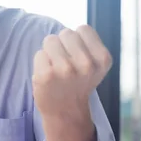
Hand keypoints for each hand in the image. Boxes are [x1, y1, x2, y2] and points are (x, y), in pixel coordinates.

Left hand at [33, 25, 111, 140]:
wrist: (65, 112)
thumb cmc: (76, 84)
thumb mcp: (94, 65)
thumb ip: (87, 46)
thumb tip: (71, 30)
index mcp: (102, 59)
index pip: (83, 29)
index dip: (76, 40)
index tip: (76, 55)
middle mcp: (86, 64)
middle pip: (65, 33)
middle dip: (62, 44)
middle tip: (64, 63)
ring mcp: (65, 69)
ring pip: (50, 40)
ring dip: (50, 52)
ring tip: (55, 68)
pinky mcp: (46, 75)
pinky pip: (39, 54)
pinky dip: (40, 63)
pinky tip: (47, 76)